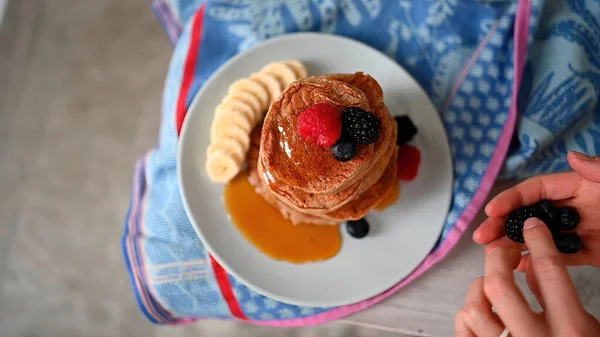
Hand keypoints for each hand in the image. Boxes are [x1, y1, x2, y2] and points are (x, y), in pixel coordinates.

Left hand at [456, 219, 599, 335]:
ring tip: (489, 285)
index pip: (550, 274)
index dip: (538, 242)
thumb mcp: (585, 329)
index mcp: (570, 331)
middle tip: (503, 252)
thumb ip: (557, 299)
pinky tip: (479, 310)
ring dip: (479, 287)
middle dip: (497, 259)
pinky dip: (467, 312)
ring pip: (474, 307)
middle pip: (499, 285)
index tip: (531, 227)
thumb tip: (532, 265)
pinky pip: (463, 328)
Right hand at [474, 151, 599, 268]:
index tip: (491, 210)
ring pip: (536, 238)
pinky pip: (557, 260)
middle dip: (502, 225)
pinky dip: (536, 264)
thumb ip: (596, 168)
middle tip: (481, 236)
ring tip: (490, 253)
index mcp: (577, 187)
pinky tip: (516, 266)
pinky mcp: (588, 254)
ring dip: (511, 244)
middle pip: (529, 215)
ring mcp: (578, 232)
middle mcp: (572, 209)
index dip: (511, 199)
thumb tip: (572, 155)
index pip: (535, 190)